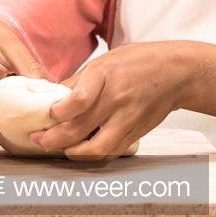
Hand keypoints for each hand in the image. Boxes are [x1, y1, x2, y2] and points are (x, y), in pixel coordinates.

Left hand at [31, 41, 194, 161]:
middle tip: (38, 139)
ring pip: (96, 147)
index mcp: (106, 74)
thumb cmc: (139, 62)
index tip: (49, 114)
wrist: (176, 72)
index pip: (79, 98)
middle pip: (80, 128)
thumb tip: (49, 96)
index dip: (58, 111)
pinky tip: (82, 151)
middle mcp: (117, 97)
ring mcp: (129, 117)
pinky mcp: (137, 132)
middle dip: (53, 139)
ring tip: (59, 148)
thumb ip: (78, 81)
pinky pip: (111, 151)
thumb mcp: (105, 61)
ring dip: (72, 152)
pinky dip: (93, 155)